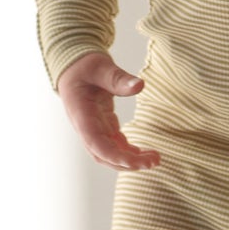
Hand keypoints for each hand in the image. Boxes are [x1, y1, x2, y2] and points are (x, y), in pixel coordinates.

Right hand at [58, 51, 161, 170]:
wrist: (74, 68)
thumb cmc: (84, 66)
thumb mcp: (100, 67)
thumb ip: (117, 78)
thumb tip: (139, 85)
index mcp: (82, 115)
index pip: (96, 143)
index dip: (114, 156)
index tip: (134, 162)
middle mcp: (87, 127)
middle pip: (104, 155)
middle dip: (127, 163)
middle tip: (153, 162)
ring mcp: (95, 129)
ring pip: (111, 153)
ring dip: (131, 160)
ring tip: (154, 160)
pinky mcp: (104, 127)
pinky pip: (116, 145)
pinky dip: (130, 152)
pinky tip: (145, 154)